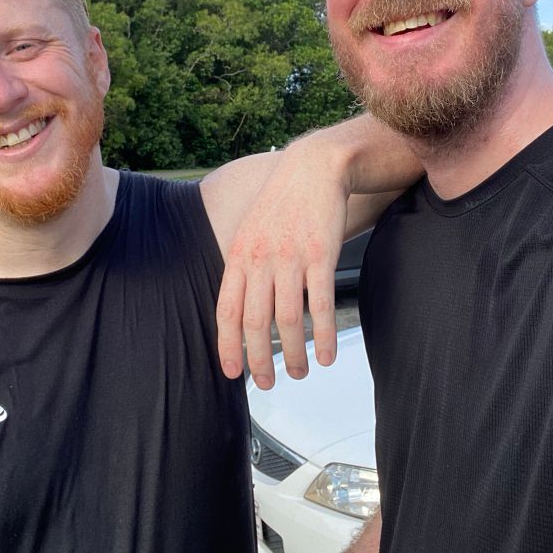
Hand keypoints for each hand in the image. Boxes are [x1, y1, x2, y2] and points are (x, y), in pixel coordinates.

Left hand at [217, 137, 346, 388]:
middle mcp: (260, 259)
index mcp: (239, 255)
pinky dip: (323, 335)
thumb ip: (244, 266)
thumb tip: (241, 306)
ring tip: (300, 372)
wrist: (313, 168)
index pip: (226, 310)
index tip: (233, 372)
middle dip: (259, 360)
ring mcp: (290, 257)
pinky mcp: (320, 255)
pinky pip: (320, 305)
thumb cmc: (283, 202)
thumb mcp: (250, 230)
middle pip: (254, 322)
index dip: (228, 346)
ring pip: (287, 320)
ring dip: (293, 354)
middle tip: (267, 383)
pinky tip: (326, 355)